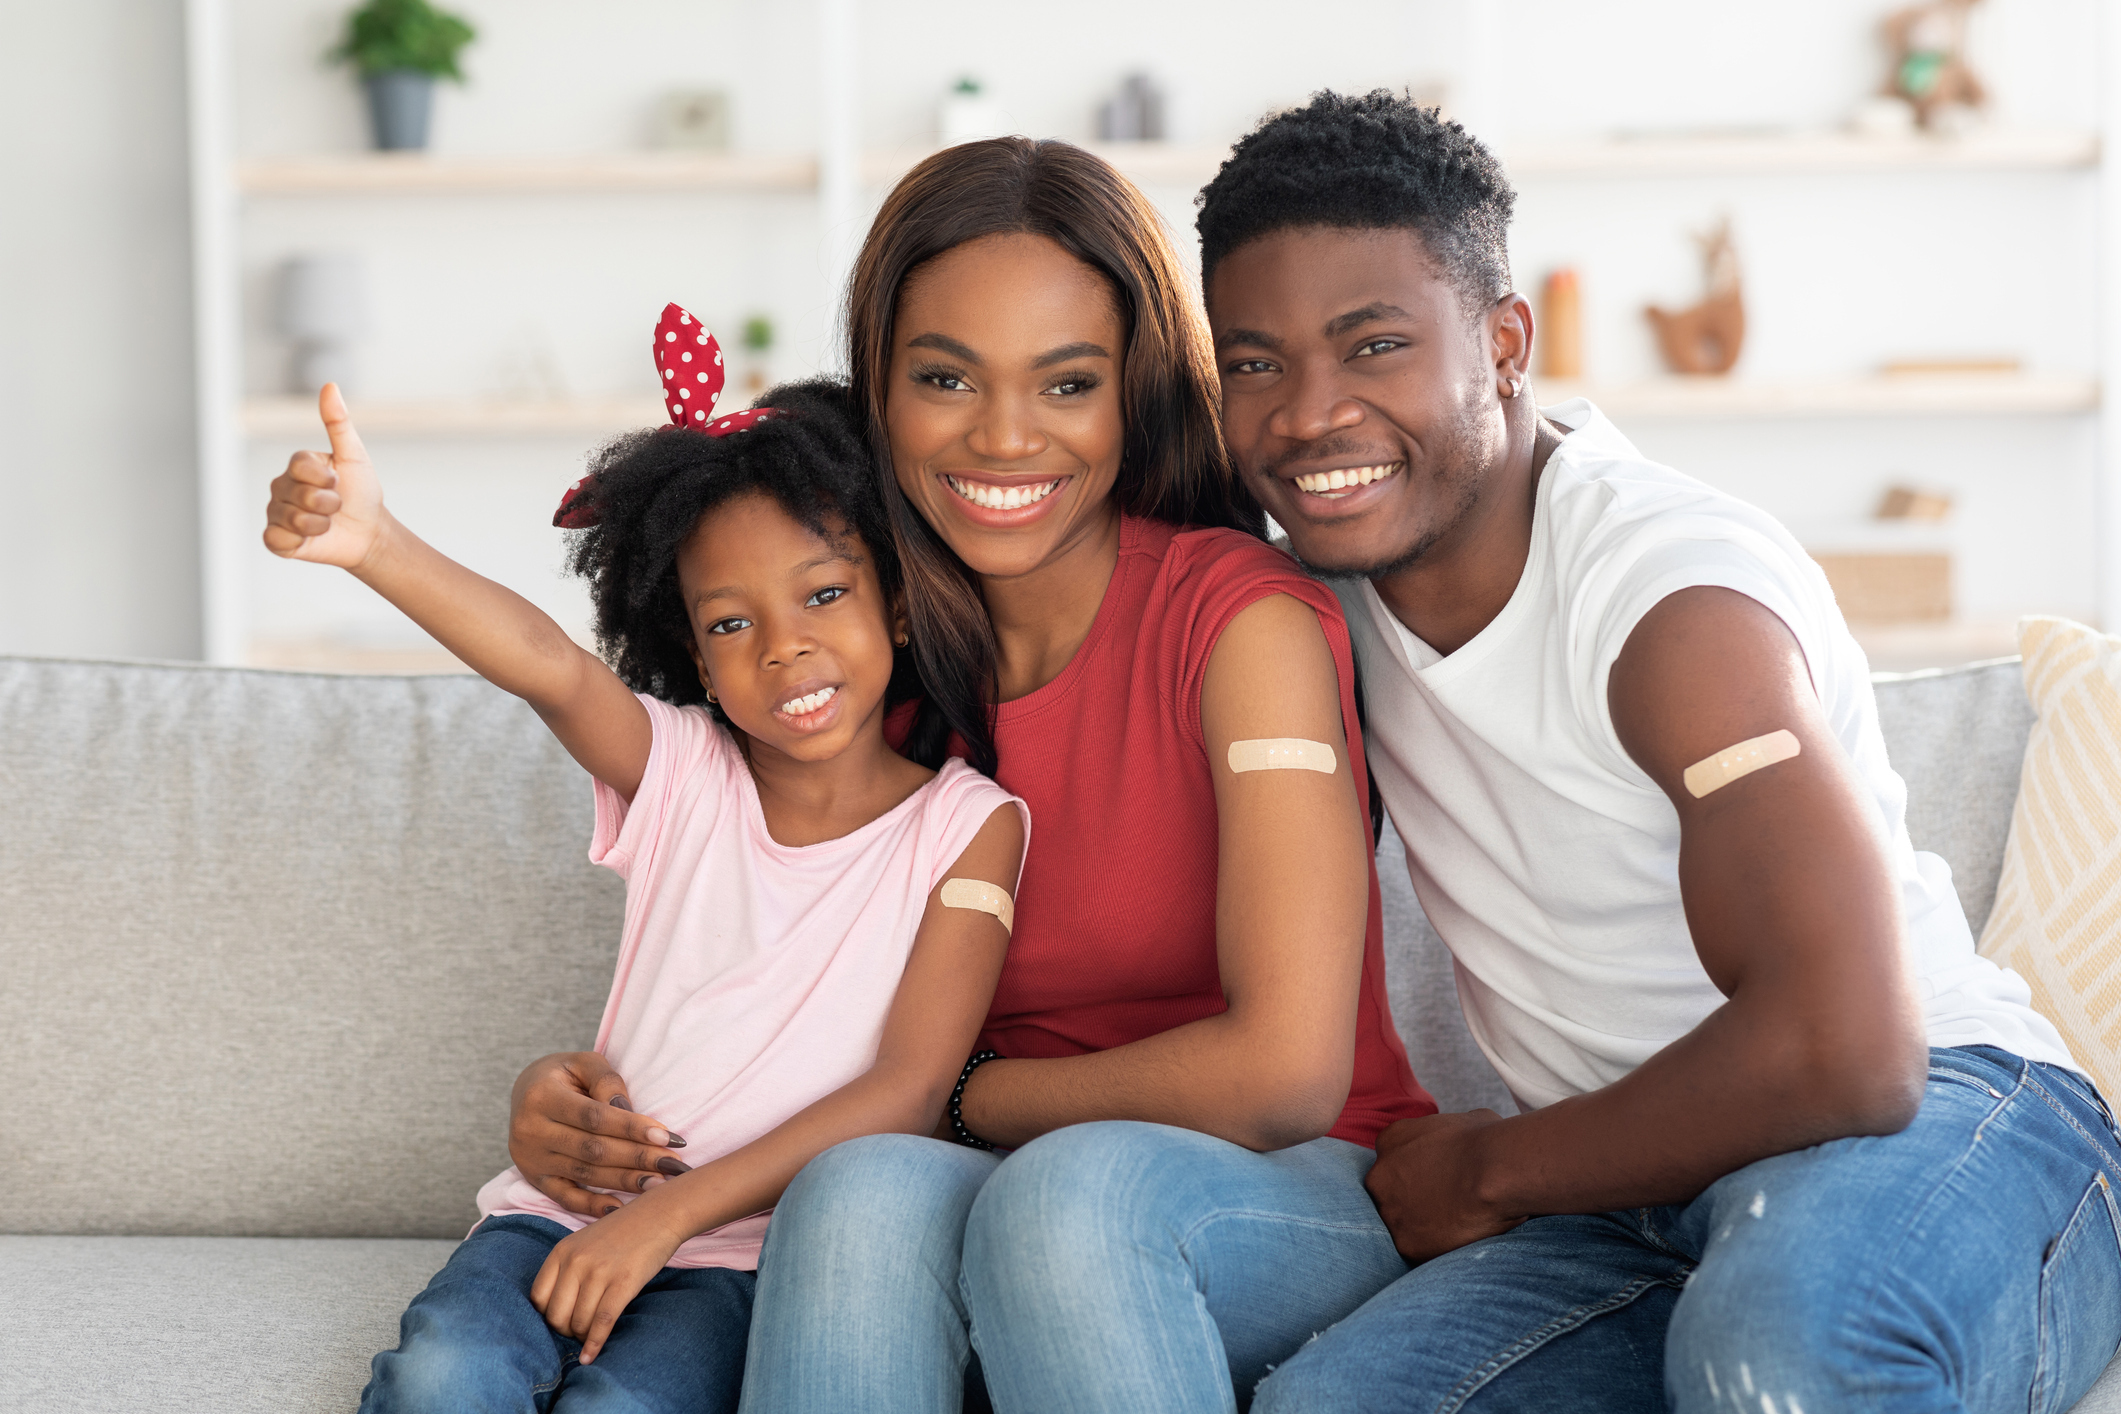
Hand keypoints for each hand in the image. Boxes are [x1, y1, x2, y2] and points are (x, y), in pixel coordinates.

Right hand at [262, 383, 386, 569]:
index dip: (326, 478)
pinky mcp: (275, 539)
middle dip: (328, 504)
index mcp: (297, 465)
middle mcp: (281, 486)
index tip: (338, 482)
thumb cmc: (362, 493)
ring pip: (291, 518)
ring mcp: (276, 512)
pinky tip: (309, 539)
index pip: (299, 465)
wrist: (368, 532)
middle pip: (298, 494)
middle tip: (337, 506)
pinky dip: (299, 541)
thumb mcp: (354, 455)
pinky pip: (276, 539)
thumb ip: (339, 422)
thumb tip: (329, 385)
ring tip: (327, 522)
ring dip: (319, 524)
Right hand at [509, 1052, 690, 1218]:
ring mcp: (531, 1159)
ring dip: (625, 1182)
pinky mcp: (535, 1179)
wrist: (523, 1093)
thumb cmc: (564, 1075)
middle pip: (593, 1150)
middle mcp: (531, 1131)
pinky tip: (620, 1209)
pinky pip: (565, 1197)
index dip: (631, 1128)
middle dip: (637, 1158)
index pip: (594, 1117)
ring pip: (585, 1175)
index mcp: (541, 1097)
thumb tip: (627, 1110)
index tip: (667, 1136)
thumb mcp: (582, 1062)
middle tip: (674, 1164)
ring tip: (661, 1184)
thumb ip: (606, 1081)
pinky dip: (592, 1206)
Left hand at [530, 1199, 684, 1363]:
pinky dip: (595, 1343)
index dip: (546, 1317)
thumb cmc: (622, 1232)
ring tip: (588, 1337)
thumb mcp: (584, 1243)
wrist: (659, 1215)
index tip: (559, 1321)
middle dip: (565, 1330)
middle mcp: (575, 1261)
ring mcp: (599, 1272)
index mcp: (561, 1251)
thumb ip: (567, 1269)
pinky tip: (590, 1356)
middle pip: (556, 1315)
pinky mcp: (623, 1282)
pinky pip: (603, 1322)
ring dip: (582, 1337)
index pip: (538, 1298)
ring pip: (579, 1322)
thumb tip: (555, 1310)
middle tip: (577, 1331)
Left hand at [1365, 1109, 1524, 1263]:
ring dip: (1423, 1226)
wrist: (1493, 1171)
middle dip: (1412, 1199)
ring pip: (1402, 1224)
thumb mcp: (1467, 1119)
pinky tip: (1458, 1240)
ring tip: (1456, 1224)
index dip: (1417, 1171)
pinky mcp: (1405, 1243)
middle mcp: (1379, 1177)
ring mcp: (1390, 1212)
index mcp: (1390, 1141)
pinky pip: (1418, 1249)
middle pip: (1389, 1193)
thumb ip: (1453, 1130)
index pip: (1394, 1160)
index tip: (1439, 1180)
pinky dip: (1436, 1248)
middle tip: (1445, 1205)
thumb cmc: (1487, 1141)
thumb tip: (1469, 1135)